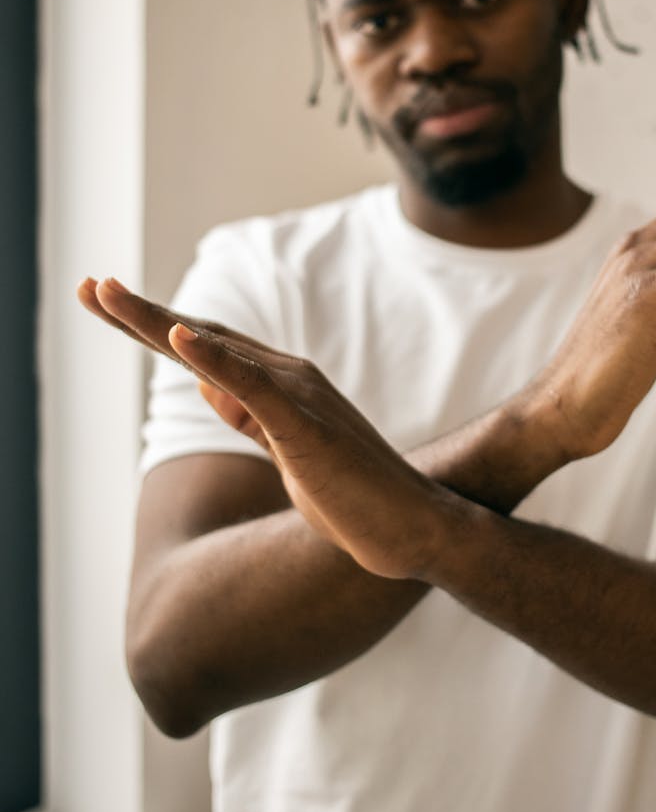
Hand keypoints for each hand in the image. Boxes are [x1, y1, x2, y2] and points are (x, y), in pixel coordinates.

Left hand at [78, 279, 444, 578]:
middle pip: (199, 335)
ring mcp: (297, 397)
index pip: (203, 347)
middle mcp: (286, 378)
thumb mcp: (287, 451)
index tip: (105, 306)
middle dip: (137, 313)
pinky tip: (177, 338)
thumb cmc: (353, 495)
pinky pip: (252, 386)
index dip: (151, 327)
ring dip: (157, 320)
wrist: (411, 526)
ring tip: (108, 294)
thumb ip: (250, 416)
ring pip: (216, 348)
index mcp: (279, 387)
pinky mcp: (304, 426)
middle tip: (87, 285)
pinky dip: (213, 358)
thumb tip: (205, 381)